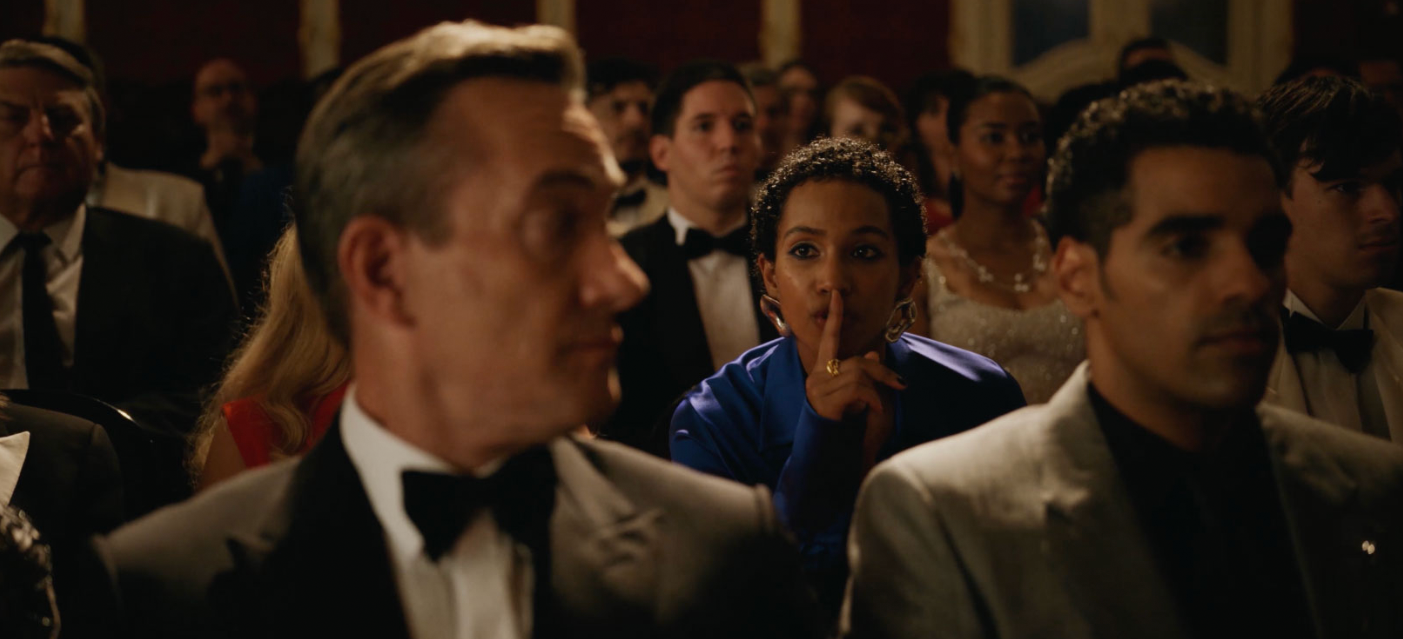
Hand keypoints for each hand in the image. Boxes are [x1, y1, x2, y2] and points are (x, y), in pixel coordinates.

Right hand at [805, 291, 905, 421]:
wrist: (829, 449)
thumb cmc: (843, 422)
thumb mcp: (856, 395)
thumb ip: (862, 375)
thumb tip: (872, 356)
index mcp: (823, 369)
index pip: (829, 338)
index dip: (835, 317)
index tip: (837, 296)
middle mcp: (818, 375)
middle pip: (858, 361)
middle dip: (883, 373)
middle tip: (902, 385)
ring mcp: (819, 387)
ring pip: (860, 373)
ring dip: (877, 389)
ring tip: (878, 406)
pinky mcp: (824, 399)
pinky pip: (858, 389)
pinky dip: (872, 399)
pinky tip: (875, 410)